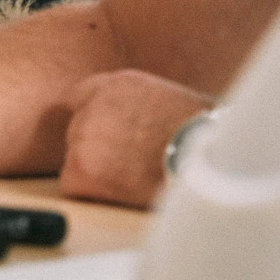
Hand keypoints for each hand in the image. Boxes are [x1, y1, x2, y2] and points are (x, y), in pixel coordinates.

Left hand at [58, 69, 212, 207]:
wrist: (206, 160)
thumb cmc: (201, 140)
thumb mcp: (167, 102)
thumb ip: (136, 106)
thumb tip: (126, 128)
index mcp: (118, 84)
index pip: (83, 98)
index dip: (94, 121)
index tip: (106, 139)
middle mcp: (95, 103)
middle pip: (77, 131)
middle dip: (96, 150)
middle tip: (128, 167)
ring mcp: (84, 133)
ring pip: (75, 159)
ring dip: (96, 173)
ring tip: (132, 180)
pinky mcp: (81, 165)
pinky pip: (72, 185)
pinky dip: (91, 195)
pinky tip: (121, 194)